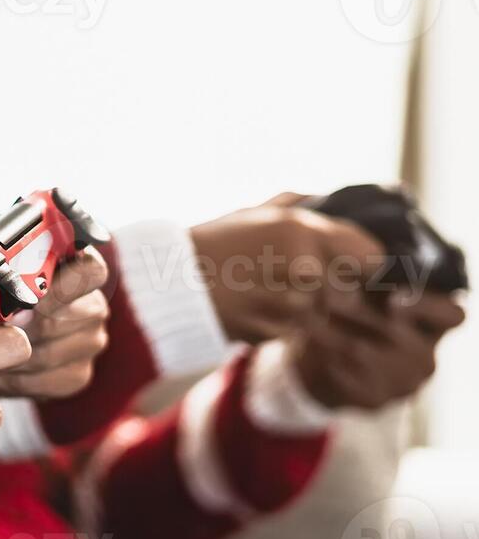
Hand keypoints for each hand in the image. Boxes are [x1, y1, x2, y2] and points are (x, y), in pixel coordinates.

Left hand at [0, 208, 108, 398]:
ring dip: (14, 355)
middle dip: (29, 325)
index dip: (64, 285)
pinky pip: (49, 383)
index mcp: (75, 265)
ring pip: (56, 353)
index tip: (25, 296)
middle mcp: (91, 303)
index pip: (91, 270)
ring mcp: (87, 342)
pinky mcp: (75, 376)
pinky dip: (14, 380)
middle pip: (75, 318)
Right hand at [190, 192, 387, 343]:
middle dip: (330, 289)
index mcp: (302, 231)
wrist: (166, 285)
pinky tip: (256, 310)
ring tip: (268, 294)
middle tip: (293, 280)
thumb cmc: (211, 244)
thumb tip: (334, 203)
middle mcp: (304, 269)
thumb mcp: (255, 213)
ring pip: (324, 314)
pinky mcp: (276, 334)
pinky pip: (298, 333)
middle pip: (350, 291)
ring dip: (306, 310)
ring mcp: (291, 306)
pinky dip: (283, 326)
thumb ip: (301, 207)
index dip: (363, 263)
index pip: (372, 257)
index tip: (348, 265)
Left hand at [288, 289, 465, 410]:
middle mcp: (426, 357)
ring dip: (332, 332)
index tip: (393, 299)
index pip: (453, 316)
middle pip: (399, 333)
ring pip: (366, 354)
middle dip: (360, 313)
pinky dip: (325, 358)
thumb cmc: (352, 318)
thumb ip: (372, 282)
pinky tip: (310, 345)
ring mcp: (405, 383)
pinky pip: (348, 379)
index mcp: (434, 326)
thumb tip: (362, 265)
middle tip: (327, 299)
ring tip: (305, 316)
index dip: (428, 307)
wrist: (326, 365)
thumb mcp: (365, 295)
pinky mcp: (376, 400)